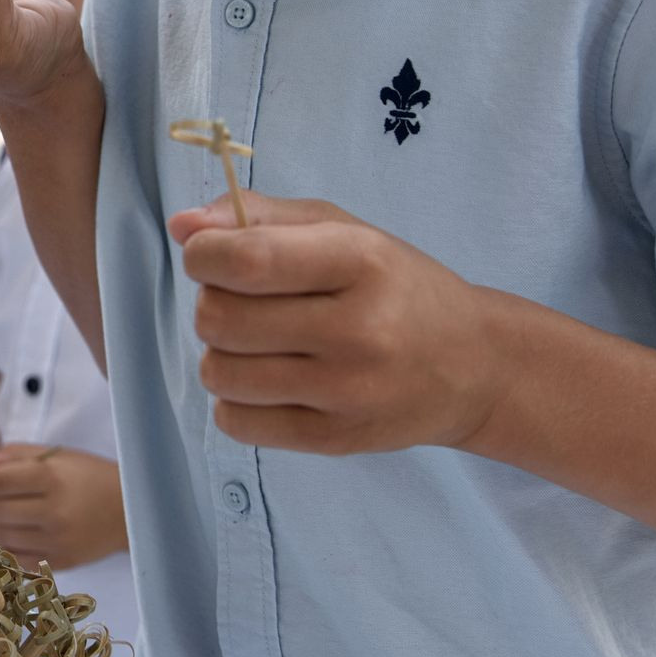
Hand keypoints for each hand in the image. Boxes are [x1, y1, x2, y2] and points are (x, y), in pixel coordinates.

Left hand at [0, 443, 124, 570]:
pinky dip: (6, 546)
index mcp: (52, 480)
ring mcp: (57, 541)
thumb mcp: (58, 455)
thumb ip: (16, 455)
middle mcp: (54, 512)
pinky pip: (18, 559)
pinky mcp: (61, 563)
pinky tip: (9, 532)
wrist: (131, 512)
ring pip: (3, 537)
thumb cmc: (90, 476)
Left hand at [171, 191, 515, 455]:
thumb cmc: (395, 285)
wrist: (475, 365)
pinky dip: (234, 401)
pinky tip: (266, 382)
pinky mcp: (337, 439)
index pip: (245, 260)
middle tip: (245, 302)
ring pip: (220, 373)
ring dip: (220, 354)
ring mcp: (348, 392)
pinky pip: (236, 423)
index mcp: (359, 262)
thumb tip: (181, 225)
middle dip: (213, 303)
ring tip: (257, 343)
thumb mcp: (341, 230)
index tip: (210, 255)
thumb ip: (258, 217)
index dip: (203, 255)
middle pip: (220, 318)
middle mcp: (357, 330)